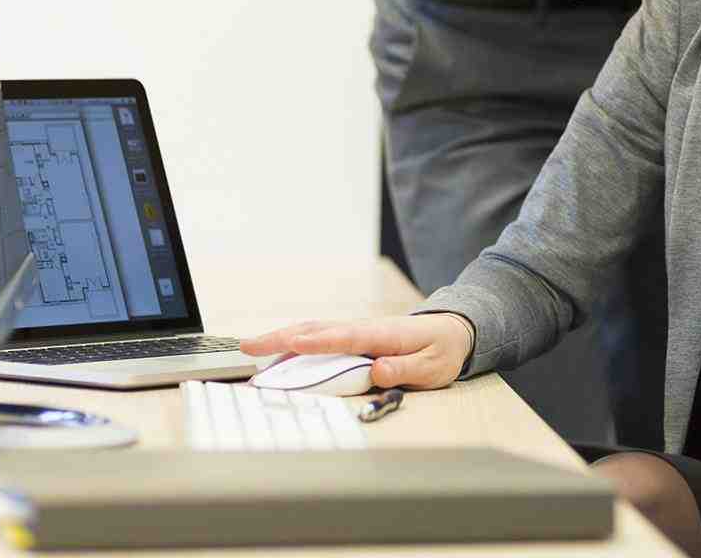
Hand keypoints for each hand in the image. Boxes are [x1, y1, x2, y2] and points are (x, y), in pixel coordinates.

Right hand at [239, 313, 475, 389]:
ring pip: (314, 332)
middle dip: (281, 338)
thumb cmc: (442, 350)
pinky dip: (295, 344)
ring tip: (250, 349)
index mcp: (383, 335)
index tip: (292, 344)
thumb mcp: (433, 366)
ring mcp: (356, 332)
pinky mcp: (353, 340)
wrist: (453, 331)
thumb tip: (379, 371)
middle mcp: (364, 330)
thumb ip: (405, 369)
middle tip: (247, 347)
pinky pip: (319, 340)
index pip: (346, 338)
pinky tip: (277, 356)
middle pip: (317, 330)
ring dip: (282, 339)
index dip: (319, 342)